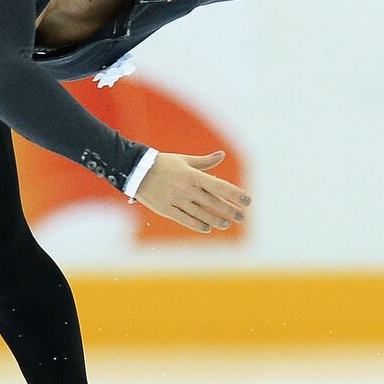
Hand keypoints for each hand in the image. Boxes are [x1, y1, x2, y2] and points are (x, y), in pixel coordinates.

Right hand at [133, 150, 249, 232]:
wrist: (136, 171)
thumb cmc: (163, 164)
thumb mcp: (184, 160)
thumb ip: (205, 162)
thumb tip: (222, 155)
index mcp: (193, 176)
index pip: (220, 187)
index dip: (235, 194)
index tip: (247, 201)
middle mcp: (187, 189)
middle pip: (213, 203)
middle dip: (230, 211)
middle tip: (241, 217)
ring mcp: (177, 200)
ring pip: (201, 214)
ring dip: (216, 220)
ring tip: (226, 224)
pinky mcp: (167, 209)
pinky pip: (186, 220)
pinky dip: (198, 225)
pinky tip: (208, 228)